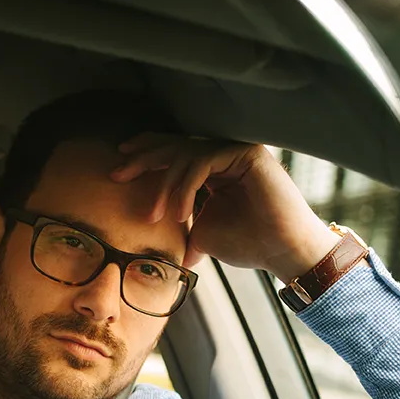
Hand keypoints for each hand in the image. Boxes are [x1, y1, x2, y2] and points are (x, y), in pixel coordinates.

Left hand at [110, 135, 341, 280]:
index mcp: (215, 168)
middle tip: (117, 173)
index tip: (119, 168)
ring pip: (186, 155)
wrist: (281, 253)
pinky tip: (180, 213)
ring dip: (164, 186)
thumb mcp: (201, 231)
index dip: (146, 156)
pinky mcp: (246, 152)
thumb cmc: (248, 244)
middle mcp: (225, 154)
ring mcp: (236, 150)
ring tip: (154, 216)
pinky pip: (203, 162)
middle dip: (143, 159)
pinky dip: (185, 187)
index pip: (176, 154)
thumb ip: (180, 223)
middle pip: (176, 145)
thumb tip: (154, 241)